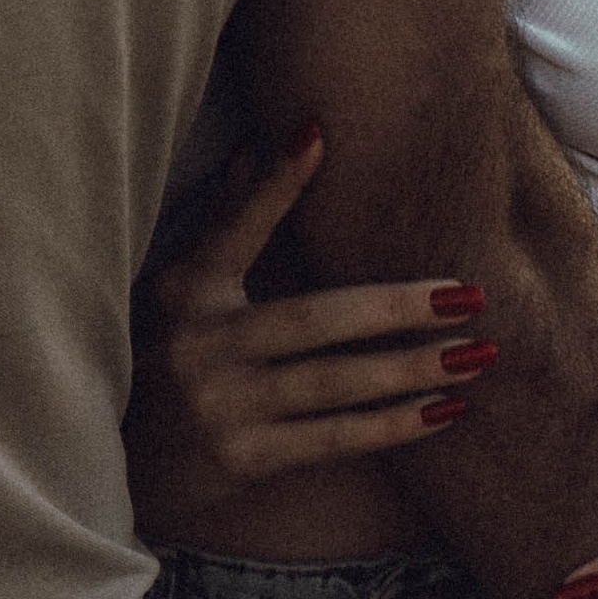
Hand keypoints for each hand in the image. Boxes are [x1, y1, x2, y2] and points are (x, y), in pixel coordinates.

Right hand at [125, 127, 492, 518]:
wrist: (120, 462)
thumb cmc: (162, 358)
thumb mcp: (180, 292)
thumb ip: (226, 224)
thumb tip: (254, 148)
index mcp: (189, 291)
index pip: (237, 228)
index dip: (276, 186)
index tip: (320, 136)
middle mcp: (203, 344)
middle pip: (315, 319)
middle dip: (397, 308)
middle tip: (470, 294)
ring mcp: (223, 405)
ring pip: (335, 382)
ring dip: (412, 369)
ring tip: (476, 355)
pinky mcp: (243, 458)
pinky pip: (333, 438)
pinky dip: (392, 426)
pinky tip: (443, 410)